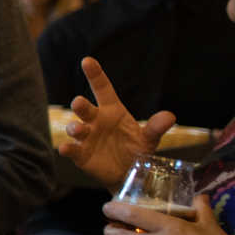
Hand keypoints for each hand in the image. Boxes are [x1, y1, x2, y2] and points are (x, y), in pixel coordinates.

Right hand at [61, 56, 174, 188]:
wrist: (129, 174)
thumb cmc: (136, 150)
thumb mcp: (149, 139)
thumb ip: (156, 127)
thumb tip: (169, 116)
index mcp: (112, 112)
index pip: (102, 89)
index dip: (95, 75)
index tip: (87, 61)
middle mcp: (96, 121)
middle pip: (85, 108)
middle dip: (80, 105)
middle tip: (78, 102)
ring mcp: (86, 138)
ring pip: (75, 128)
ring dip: (74, 128)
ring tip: (80, 130)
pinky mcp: (81, 154)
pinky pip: (71, 149)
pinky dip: (67, 149)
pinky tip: (65, 149)